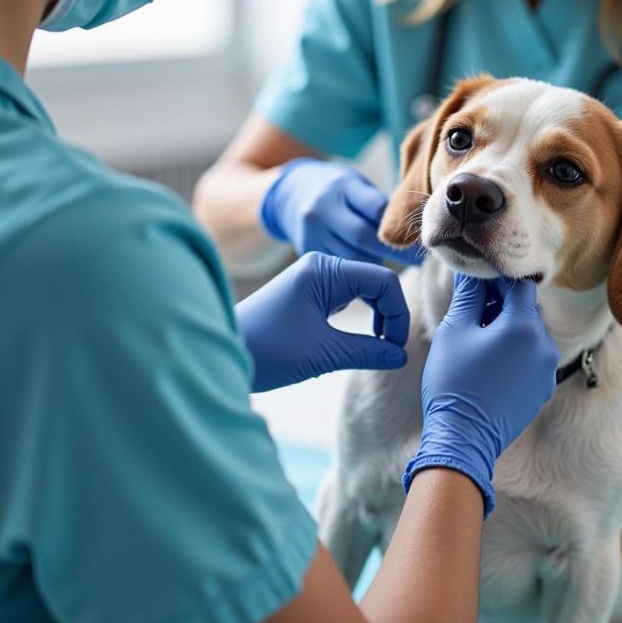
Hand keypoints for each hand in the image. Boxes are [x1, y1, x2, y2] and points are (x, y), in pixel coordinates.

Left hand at [235, 251, 409, 391]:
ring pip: (364, 291)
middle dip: (390, 315)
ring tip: (377, 347)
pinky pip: (348, 298)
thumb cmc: (267, 350)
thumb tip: (400, 356)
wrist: (221, 353)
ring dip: (377, 317)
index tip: (395, 347)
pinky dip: (362, 318)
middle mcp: (321, 266)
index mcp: (325, 269)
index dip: (397, 313)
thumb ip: (368, 352)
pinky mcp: (309, 294)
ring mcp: (314, 278)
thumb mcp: (323, 353)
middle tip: (390, 349)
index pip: (383, 280)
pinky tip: (361, 341)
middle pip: (376, 282)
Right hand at [259, 158, 423, 265]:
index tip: (421, 237)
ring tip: (394, 267)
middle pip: (363, 236)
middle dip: (394, 251)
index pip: (376, 208)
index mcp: (341, 186)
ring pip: (350, 257)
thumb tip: (412, 230)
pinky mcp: (306, 251)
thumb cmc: (336, 188)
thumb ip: (378, 203)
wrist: (290, 193)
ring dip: (375, 265)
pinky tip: (369, 276)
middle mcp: (322, 209)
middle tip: (417, 261)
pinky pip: (338, 268)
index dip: (400, 226)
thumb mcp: (356, 183)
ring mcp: (311, 232)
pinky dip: (356, 274)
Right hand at [404, 275, 558, 515]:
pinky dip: (513, 351)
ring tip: (477, 338)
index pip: (518, 284)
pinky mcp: (543, 388)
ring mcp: (547, 370)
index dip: (495, 279)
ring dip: (506, 327)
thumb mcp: (455, 330)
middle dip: (500, 304)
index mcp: (525, 327)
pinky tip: (488, 361)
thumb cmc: (454, 381)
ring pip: (528, 333)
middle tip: (471, 309)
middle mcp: (545, 346)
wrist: (463, 439)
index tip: (475, 283)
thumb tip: (472, 270)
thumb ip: (469, 294)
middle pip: (525, 309)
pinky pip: (530, 357)